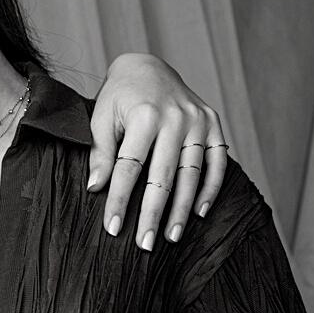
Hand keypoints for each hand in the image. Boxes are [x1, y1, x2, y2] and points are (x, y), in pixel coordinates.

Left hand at [89, 53, 227, 249]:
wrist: (147, 66)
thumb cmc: (119, 95)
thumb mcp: (101, 116)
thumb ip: (101, 152)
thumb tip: (96, 187)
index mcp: (145, 115)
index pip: (129, 168)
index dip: (119, 199)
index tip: (113, 228)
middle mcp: (176, 118)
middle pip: (162, 176)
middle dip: (152, 213)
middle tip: (145, 245)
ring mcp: (199, 121)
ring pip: (191, 174)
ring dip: (182, 209)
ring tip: (172, 237)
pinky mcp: (214, 123)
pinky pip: (217, 162)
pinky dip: (211, 188)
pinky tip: (200, 212)